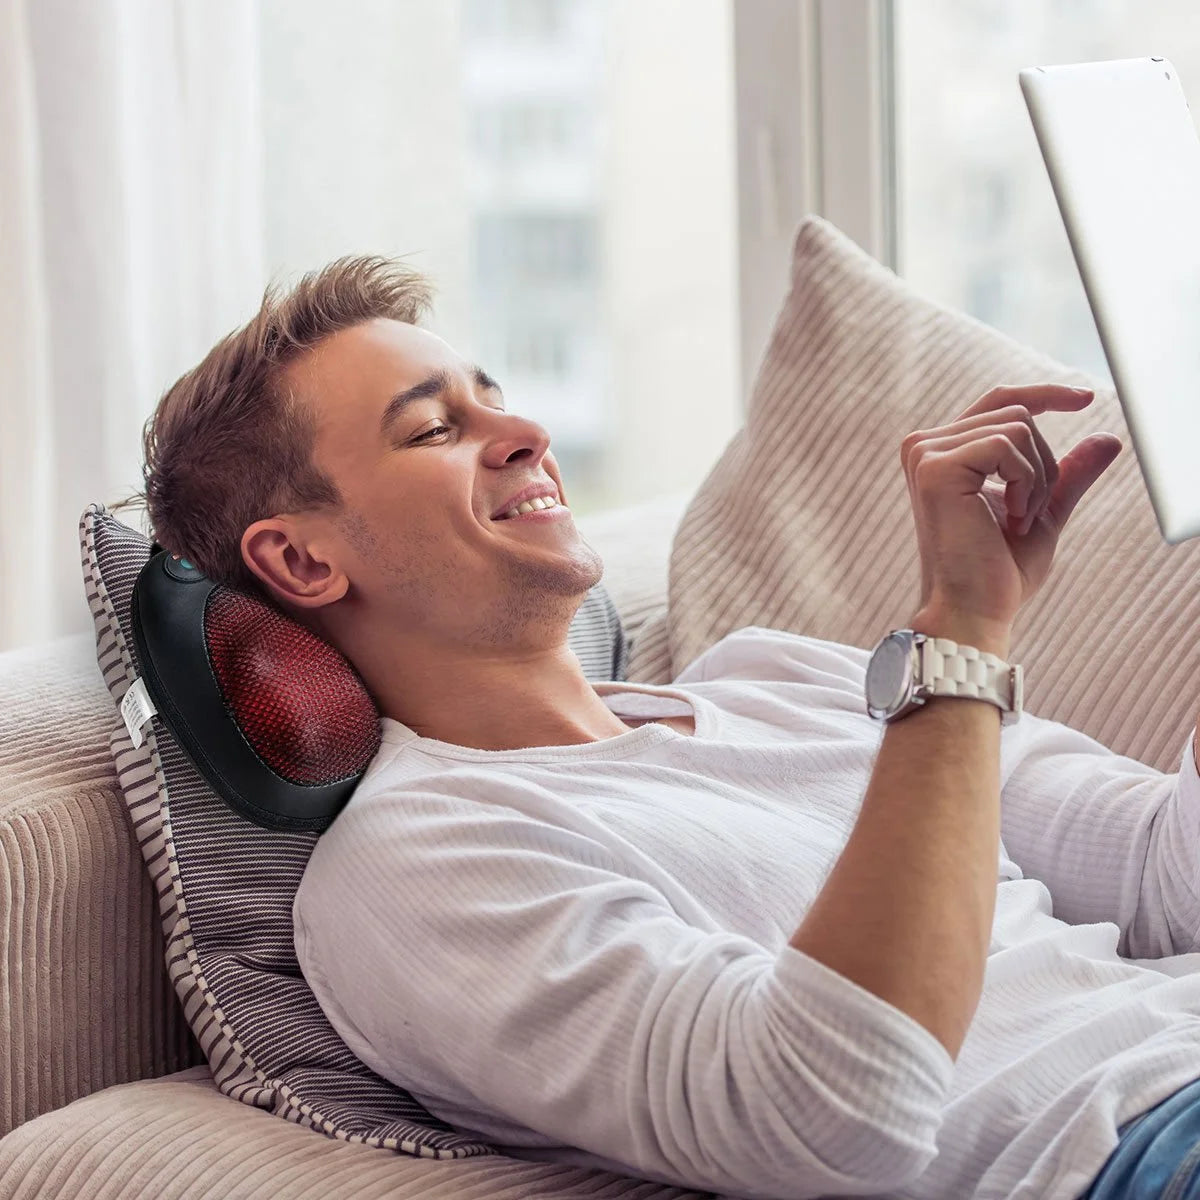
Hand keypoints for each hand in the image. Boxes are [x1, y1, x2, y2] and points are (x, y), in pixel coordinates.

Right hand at [900, 383, 1122, 630]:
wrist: (973, 608)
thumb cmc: (998, 570)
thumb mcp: (1042, 511)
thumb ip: (1067, 475)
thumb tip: (1108, 438)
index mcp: (941, 454)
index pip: (997, 402)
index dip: (1043, 394)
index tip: (1086, 399)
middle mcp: (924, 447)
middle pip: (1016, 412)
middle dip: (1043, 464)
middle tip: (1029, 515)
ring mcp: (926, 455)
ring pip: (1018, 426)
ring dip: (1037, 477)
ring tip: (1018, 521)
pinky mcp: (936, 467)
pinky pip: (1009, 444)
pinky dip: (1025, 482)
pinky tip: (1010, 517)